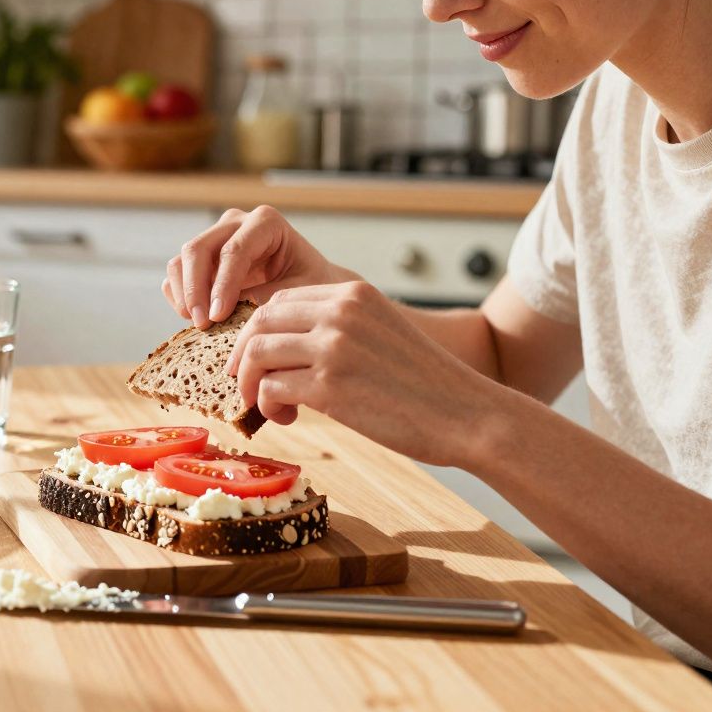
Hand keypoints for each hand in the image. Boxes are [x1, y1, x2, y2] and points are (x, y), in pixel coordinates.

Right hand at [162, 206, 353, 327]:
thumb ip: (263, 297)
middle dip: (195, 289)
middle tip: (202, 325)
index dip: (222, 285)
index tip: (217, 317)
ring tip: (199, 325)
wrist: (310, 286)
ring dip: (184, 295)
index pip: (233, 251)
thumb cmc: (311, 286)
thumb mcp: (297, 292)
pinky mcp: (202, 259)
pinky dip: (179, 297)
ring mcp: (214, 238)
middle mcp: (235, 223)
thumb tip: (226, 311)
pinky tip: (196, 319)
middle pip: (198, 249)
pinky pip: (176, 275)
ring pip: (181, 261)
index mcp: (265, 222)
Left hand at [227, 282, 505, 466]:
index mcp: (353, 293)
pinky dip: (267, 406)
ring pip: (258, 354)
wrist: (468, 415)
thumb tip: (285, 348)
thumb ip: (339, 329)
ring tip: (268, 406)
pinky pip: (271, 388)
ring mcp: (333, 347)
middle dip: (243, 355)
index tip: (256, 357)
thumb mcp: (381, 333)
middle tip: (246, 383)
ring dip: (251, 383)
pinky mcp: (330, 386)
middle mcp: (340, 312)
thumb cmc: (426, 385)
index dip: (259, 330)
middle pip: (260, 321)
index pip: (281, 300)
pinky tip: (287, 418)